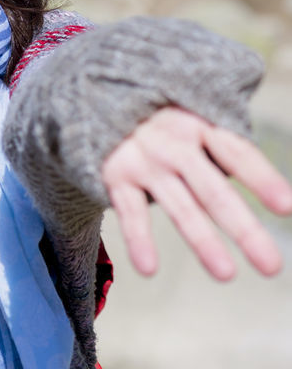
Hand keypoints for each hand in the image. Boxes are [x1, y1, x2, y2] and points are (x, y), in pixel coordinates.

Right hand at [102, 105, 291, 280]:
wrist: (97, 93)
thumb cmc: (161, 115)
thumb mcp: (191, 113)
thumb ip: (224, 142)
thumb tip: (273, 184)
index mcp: (198, 123)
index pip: (236, 152)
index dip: (261, 178)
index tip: (286, 207)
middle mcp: (173, 141)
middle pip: (213, 189)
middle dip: (243, 227)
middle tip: (271, 265)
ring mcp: (144, 159)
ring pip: (178, 205)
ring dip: (201, 240)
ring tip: (226, 274)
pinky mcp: (114, 174)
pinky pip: (130, 211)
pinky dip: (138, 238)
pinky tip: (149, 268)